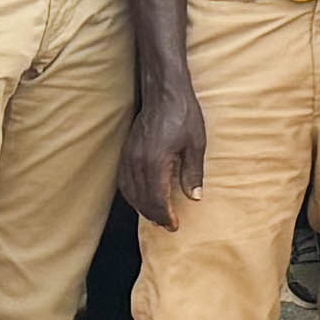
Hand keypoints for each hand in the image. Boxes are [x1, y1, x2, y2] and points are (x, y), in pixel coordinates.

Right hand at [119, 76, 208, 228]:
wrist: (164, 92)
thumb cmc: (183, 115)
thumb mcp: (196, 144)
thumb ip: (193, 173)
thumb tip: (194, 198)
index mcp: (155, 163)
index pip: (156, 199)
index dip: (165, 216)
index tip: (174, 226)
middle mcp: (137, 163)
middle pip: (142, 199)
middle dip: (154, 215)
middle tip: (168, 225)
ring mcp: (128, 157)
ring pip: (130, 192)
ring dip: (141, 207)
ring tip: (156, 216)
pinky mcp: (126, 151)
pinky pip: (124, 180)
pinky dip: (131, 194)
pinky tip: (141, 198)